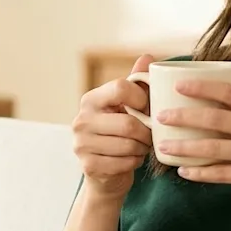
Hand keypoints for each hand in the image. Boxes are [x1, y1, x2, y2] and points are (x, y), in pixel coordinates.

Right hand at [72, 55, 154, 201]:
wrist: (106, 174)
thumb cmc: (121, 134)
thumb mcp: (129, 107)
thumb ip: (138, 83)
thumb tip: (148, 57)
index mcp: (91, 99)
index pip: (121, 88)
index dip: (142, 99)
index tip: (147, 108)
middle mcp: (81, 119)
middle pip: (128, 123)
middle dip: (146, 132)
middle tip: (150, 136)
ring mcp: (81, 144)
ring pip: (128, 145)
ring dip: (141, 148)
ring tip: (140, 147)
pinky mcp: (88, 165)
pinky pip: (124, 163)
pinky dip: (135, 162)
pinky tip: (131, 160)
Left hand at [154, 80, 230, 214]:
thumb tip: (220, 102)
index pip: (230, 93)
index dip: (203, 87)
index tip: (180, 85)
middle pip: (216, 119)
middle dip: (184, 116)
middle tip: (161, 116)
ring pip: (214, 148)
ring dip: (186, 147)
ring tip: (165, 146)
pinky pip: (222, 174)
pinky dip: (201, 173)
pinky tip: (184, 171)